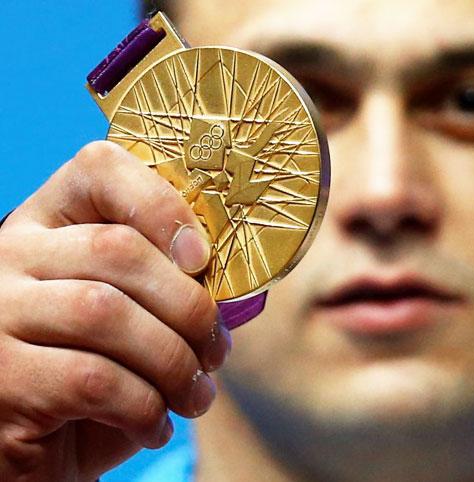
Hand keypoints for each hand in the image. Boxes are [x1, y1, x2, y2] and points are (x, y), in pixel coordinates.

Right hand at [0, 141, 229, 480]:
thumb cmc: (95, 380)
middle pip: (118, 249)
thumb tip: (237, 291)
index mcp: (50, 225)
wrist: (33, 453)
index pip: (99, 168)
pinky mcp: (1, 378)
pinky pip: (94, 379)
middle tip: (215, 351)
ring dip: (173, 362)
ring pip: (107, 313)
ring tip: (194, 396)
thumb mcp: (134, 321)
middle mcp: (11, 256)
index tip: (201, 257)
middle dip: (188, 306)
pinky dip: (144, 406)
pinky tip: (155, 424)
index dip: (161, 203)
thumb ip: (172, 289)